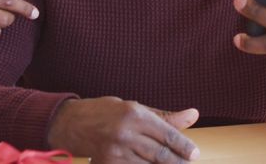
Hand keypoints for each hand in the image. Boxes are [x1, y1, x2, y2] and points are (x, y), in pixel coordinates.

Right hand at [47, 97, 199, 162]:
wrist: (70, 123)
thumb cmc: (105, 111)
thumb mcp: (135, 107)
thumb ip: (164, 116)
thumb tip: (193, 115)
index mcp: (134, 114)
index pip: (166, 133)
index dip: (183, 146)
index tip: (195, 153)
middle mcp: (125, 133)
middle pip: (159, 153)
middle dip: (177, 161)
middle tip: (188, 163)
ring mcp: (115, 152)